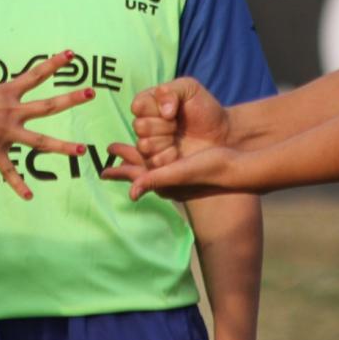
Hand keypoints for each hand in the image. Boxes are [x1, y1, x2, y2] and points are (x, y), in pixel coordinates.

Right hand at [0, 44, 93, 199]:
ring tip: (82, 151)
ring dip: (62, 147)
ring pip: (40, 141)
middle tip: (92, 93)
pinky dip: (18, 185)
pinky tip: (30, 196)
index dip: (54, 64)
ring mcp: (6, 133)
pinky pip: (9, 171)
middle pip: (48, 106)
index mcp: (6, 93)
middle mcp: (12, 112)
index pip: (35, 75)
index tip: (72, 55)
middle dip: (72, 99)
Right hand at [102, 77, 229, 181]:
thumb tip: (163, 111)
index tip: (173, 110)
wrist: (223, 134)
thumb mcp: (189, 88)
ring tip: (178, 139)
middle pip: (139, 127)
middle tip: (177, 125)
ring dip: (164, 142)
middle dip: (162, 126)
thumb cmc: (205, 108)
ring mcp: (151, 146)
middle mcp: (146, 125)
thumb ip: (170, 91)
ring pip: (144, 145)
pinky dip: (167, 157)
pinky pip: (152, 163)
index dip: (154, 109)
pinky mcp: (158, 164)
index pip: (138, 106)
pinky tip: (178, 153)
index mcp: (149, 104)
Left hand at [108, 144, 258, 202]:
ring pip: (151, 161)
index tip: (102, 168)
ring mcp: (177, 172)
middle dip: (125, 160)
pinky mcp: (186, 163)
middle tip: (109, 152)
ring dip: (137, 155)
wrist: (236, 168)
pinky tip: (153, 146)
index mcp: (163, 181)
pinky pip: (164, 155)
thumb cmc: (208, 169)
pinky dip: (154, 150)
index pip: (135, 175)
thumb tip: (131, 193)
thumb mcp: (179, 173)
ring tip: (125, 150)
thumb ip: (154, 180)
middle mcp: (168, 178)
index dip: (119, 169)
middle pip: (140, 167)